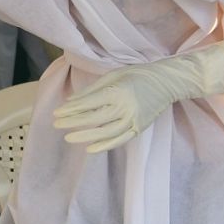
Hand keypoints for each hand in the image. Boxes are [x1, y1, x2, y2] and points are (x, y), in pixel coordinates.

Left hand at [52, 43, 223, 153]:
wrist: (167, 82)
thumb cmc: (137, 74)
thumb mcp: (112, 75)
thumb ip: (91, 90)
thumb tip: (70, 101)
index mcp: (117, 91)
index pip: (88, 104)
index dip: (70, 110)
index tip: (56, 113)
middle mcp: (125, 108)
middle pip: (94, 119)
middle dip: (73, 122)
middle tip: (56, 124)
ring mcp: (133, 120)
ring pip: (105, 132)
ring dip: (85, 136)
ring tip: (68, 137)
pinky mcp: (139, 128)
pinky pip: (120, 140)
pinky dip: (104, 145)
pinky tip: (90, 149)